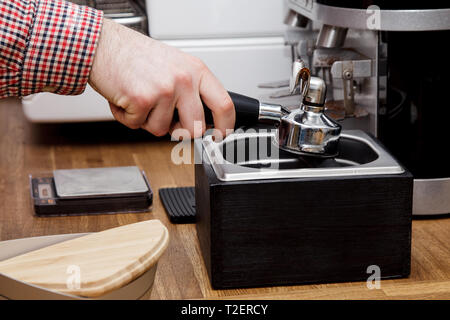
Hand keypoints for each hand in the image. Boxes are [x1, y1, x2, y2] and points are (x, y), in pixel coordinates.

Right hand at [88, 19, 234, 137]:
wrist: (103, 44)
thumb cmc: (136, 55)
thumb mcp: (175, 66)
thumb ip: (192, 90)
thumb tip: (203, 119)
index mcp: (196, 70)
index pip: (224, 104)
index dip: (225, 126)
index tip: (220, 135)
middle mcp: (184, 79)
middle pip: (195, 128)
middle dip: (179, 130)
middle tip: (164, 118)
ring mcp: (164, 90)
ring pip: (163, 130)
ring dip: (147, 121)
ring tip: (139, 98)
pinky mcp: (143, 100)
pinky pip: (139, 126)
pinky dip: (128, 117)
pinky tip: (125, 98)